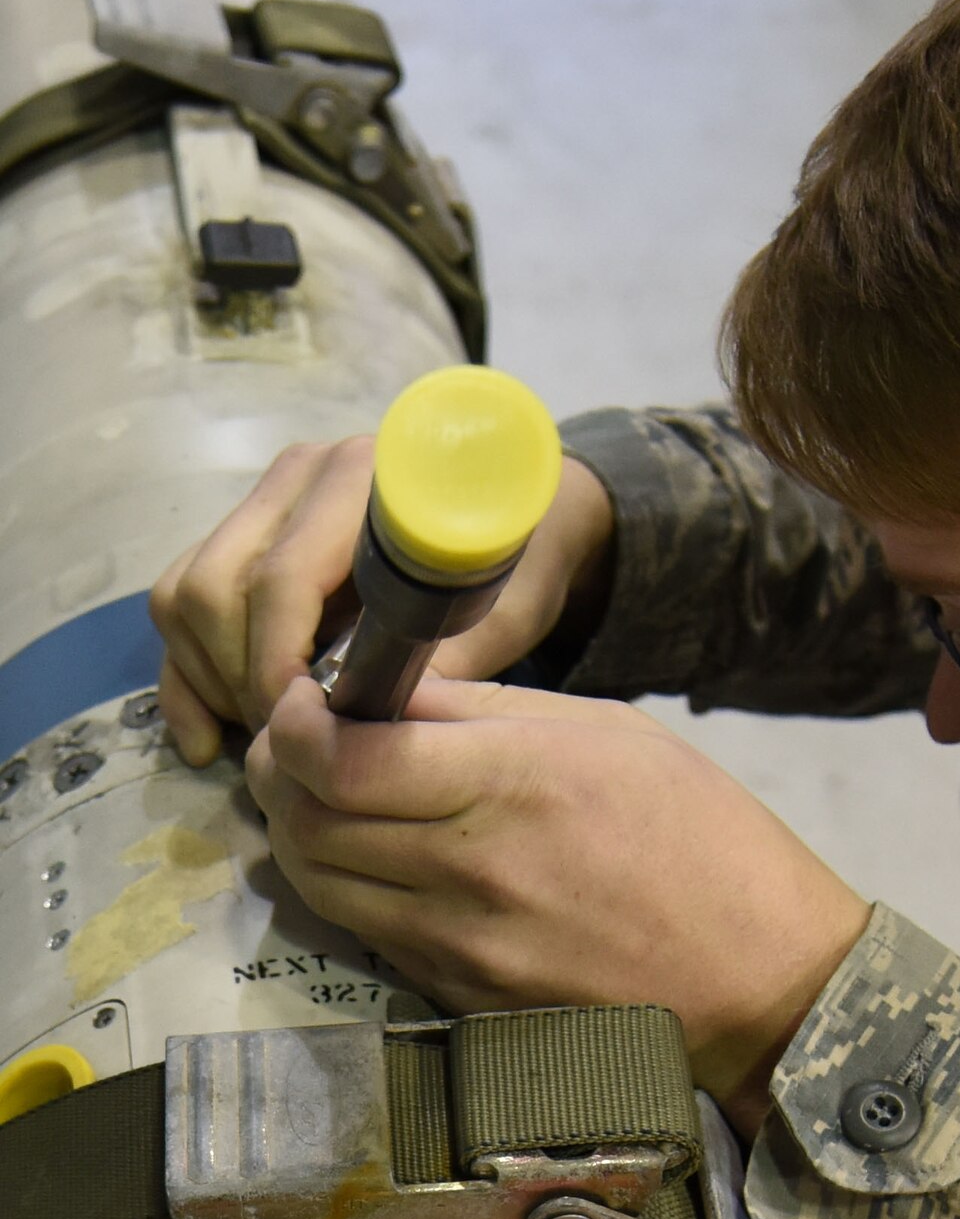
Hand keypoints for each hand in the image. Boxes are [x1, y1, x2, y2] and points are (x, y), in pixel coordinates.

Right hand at [150, 437, 614, 765]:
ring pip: (188, 594)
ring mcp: (266, 496)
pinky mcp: (241, 528)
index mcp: (368, 481)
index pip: (283, 580)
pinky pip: (180, 599)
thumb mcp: (496, 619)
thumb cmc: (519, 564)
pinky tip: (209, 736)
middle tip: (288, 745)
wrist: (519, 514)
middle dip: (243, 681)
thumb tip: (363, 734)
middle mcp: (304, 473)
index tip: (302, 730)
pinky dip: (187, 673)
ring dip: (212, 678)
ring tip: (267, 736)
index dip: (277, 665)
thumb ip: (438, 667)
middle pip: (219, 589)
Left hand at [245, 675, 870, 1131]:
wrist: (760, 975)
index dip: (291, 722)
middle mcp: (471, 867)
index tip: (300, 698)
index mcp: (515, 781)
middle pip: (306, 821)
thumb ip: (486, 713)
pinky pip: (366, 934)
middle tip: (300, 743)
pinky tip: (385, 859)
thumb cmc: (704, 836)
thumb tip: (384, 693)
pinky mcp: (460, 998)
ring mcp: (459, 945)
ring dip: (302, 832)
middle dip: (280, 771)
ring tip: (331, 798)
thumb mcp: (611, 733)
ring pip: (318, 884)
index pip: (339, 756)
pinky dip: (350, 888)